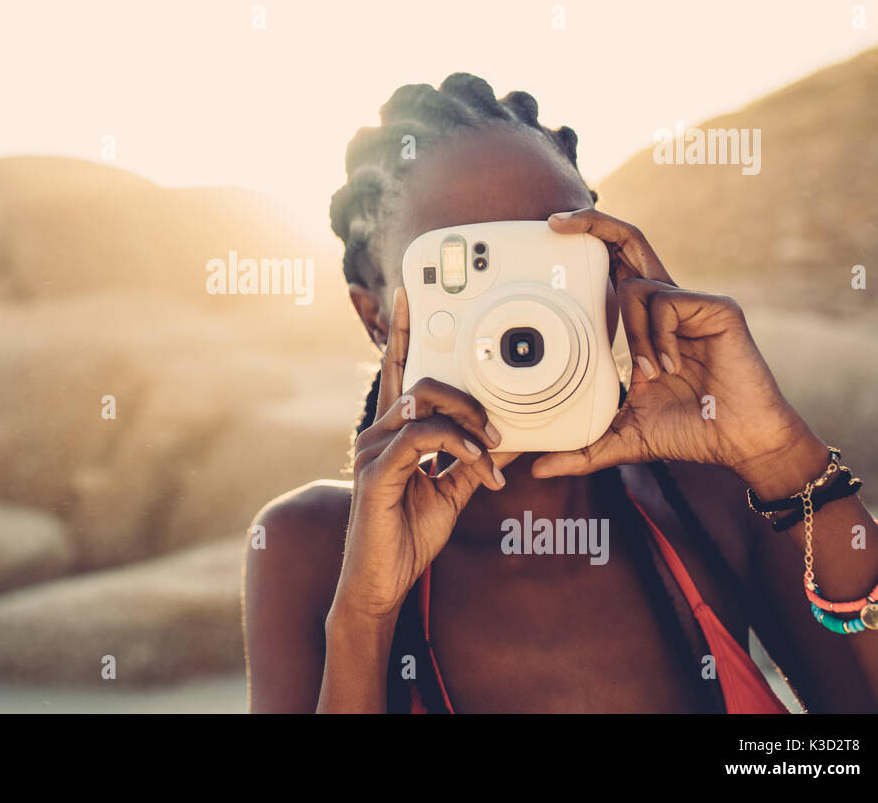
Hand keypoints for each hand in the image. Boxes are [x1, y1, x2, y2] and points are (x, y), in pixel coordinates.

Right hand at [331, 287, 512, 622]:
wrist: (382, 583)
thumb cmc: (408, 536)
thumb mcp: (452, 491)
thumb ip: (472, 459)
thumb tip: (507, 436)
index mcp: (392, 433)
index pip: (397, 372)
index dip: (400, 331)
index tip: (409, 295)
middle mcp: (376, 433)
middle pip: (420, 383)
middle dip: (466, 394)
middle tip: (498, 425)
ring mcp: (371, 450)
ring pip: (422, 406)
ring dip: (467, 420)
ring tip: (492, 445)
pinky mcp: (375, 473)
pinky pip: (420, 439)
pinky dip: (456, 445)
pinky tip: (477, 464)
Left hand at [530, 208, 827, 496]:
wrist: (741, 442)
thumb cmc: (690, 431)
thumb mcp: (622, 438)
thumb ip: (581, 448)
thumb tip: (536, 469)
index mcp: (646, 323)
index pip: (614, 271)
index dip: (587, 248)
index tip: (552, 234)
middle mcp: (667, 304)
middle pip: (628, 244)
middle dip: (592, 224)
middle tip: (556, 224)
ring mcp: (692, 303)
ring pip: (637, 286)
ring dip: (633, 335)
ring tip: (651, 376)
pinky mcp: (716, 308)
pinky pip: (665, 304)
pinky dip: (658, 339)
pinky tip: (672, 368)